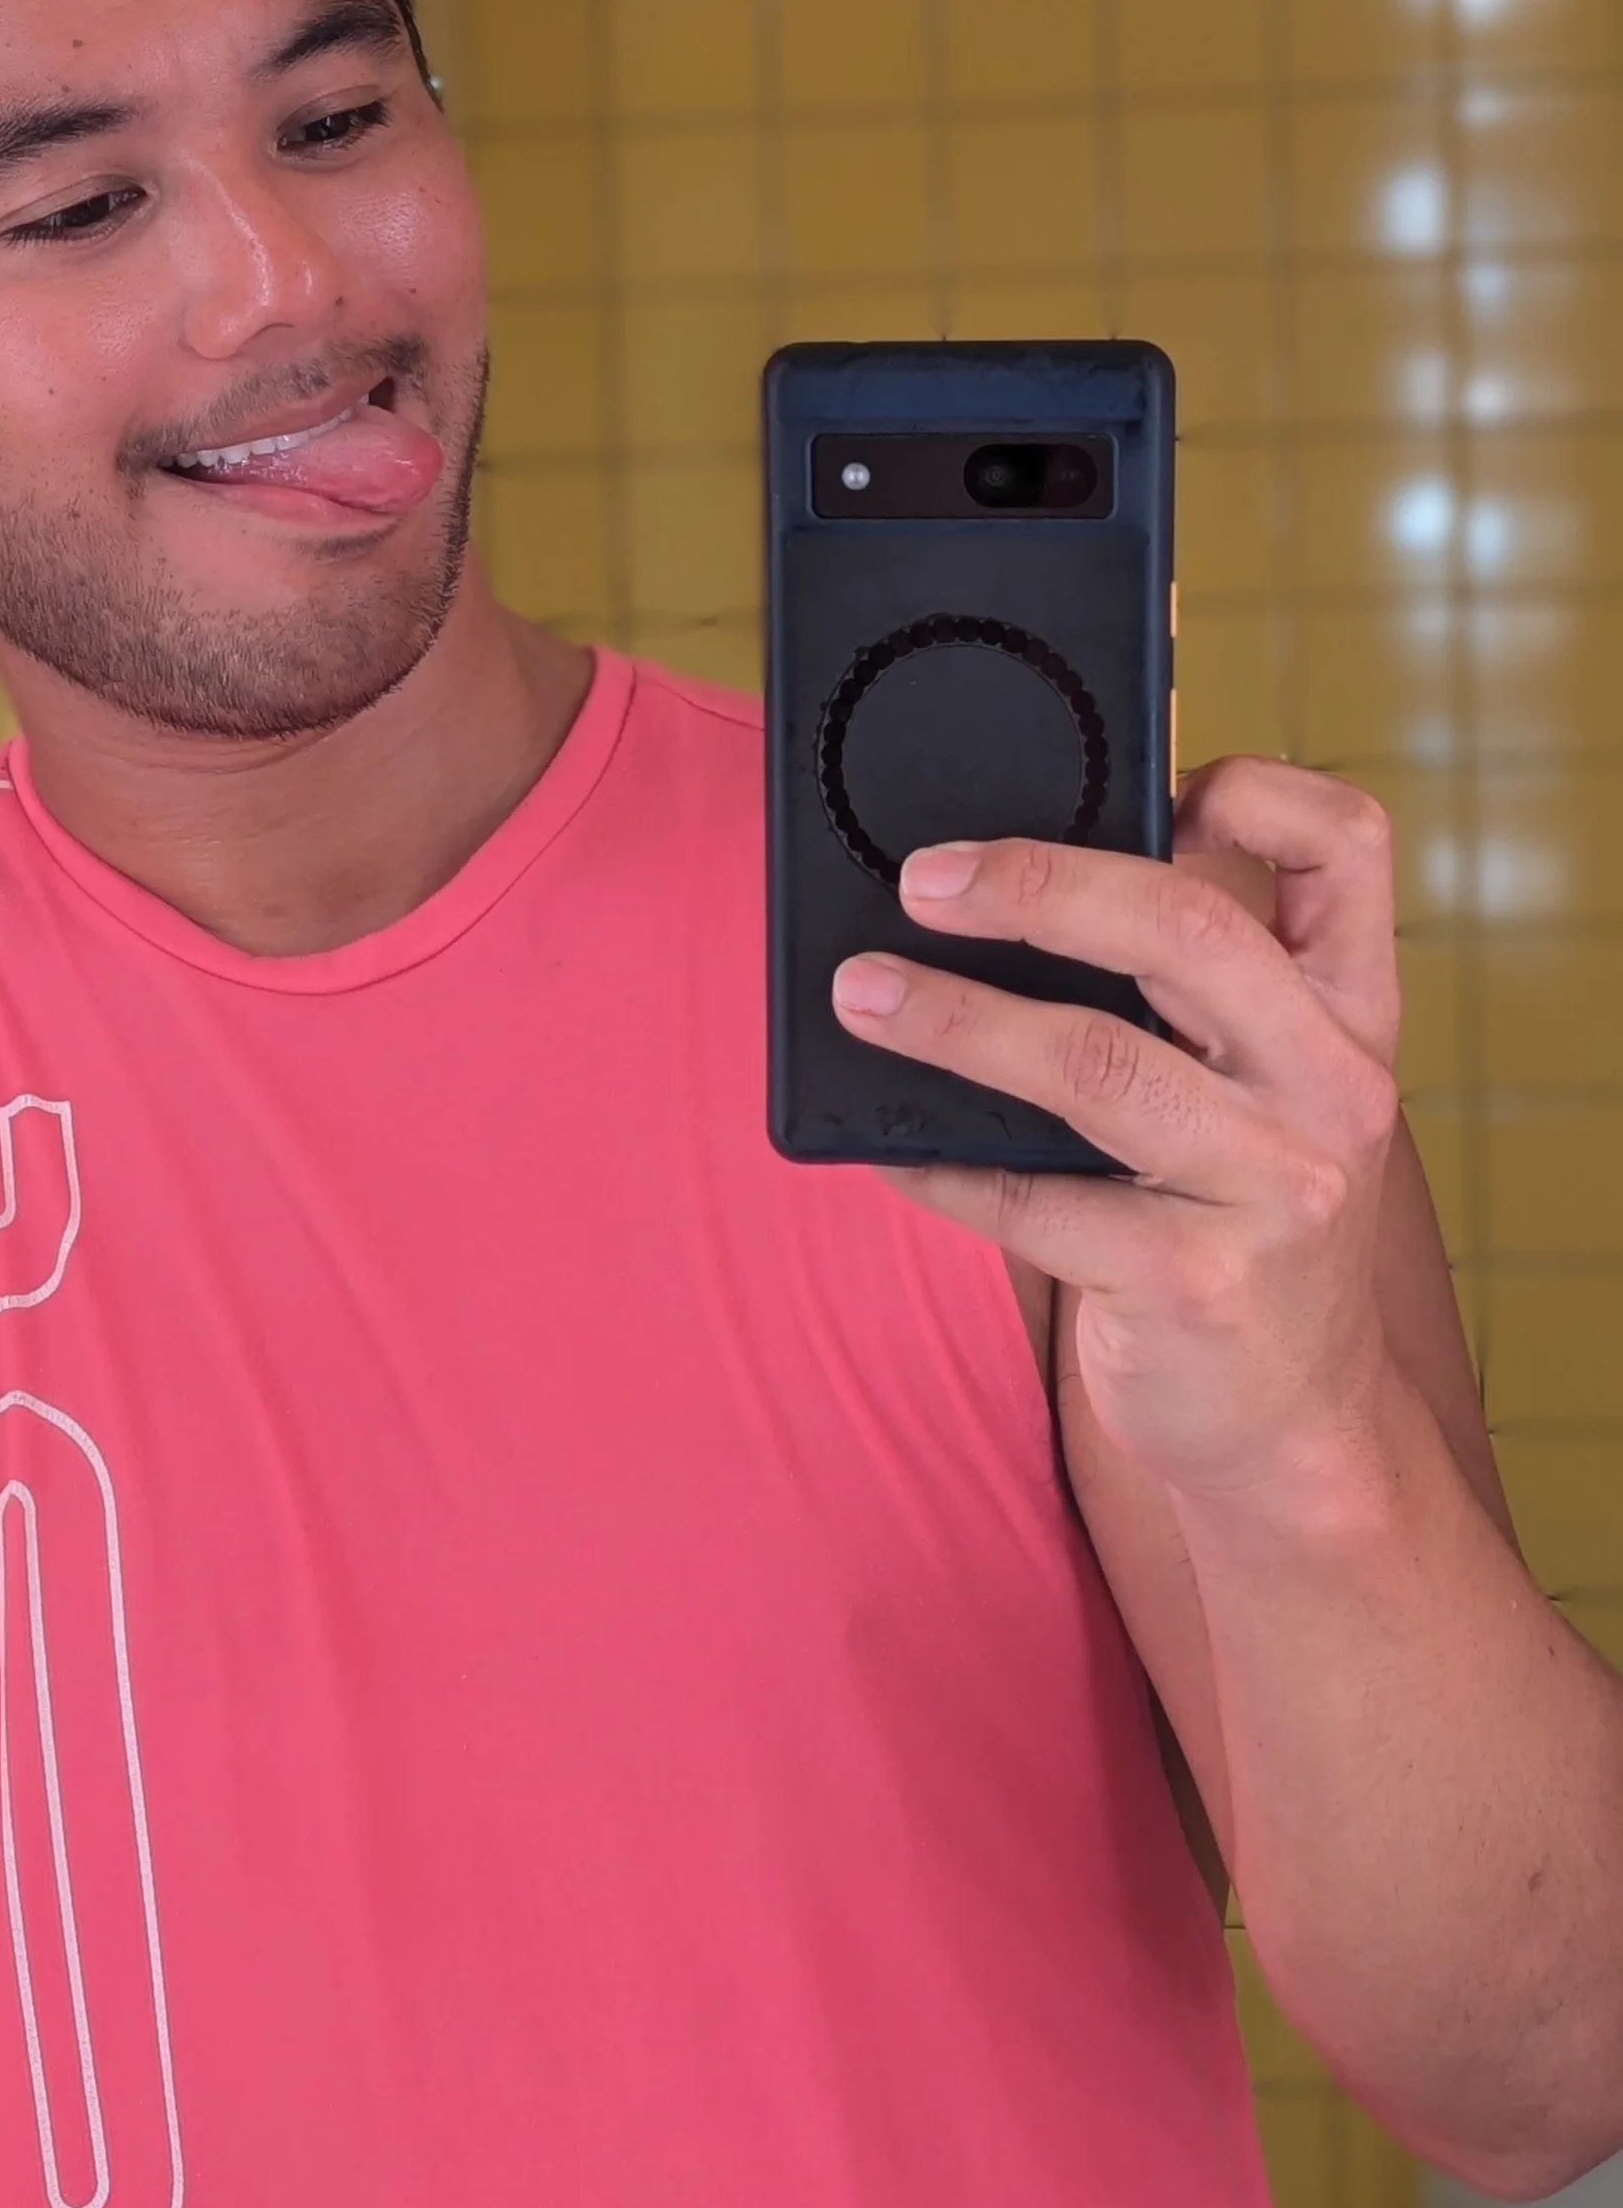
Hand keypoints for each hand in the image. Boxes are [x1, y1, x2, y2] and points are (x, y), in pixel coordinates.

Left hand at [831, 758, 1404, 1507]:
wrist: (1290, 1429)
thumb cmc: (1240, 1226)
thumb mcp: (1262, 1098)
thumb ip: (1191, 1000)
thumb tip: (1002, 885)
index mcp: (1348, 1018)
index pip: (1349, 848)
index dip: (1253, 788)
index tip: (1149, 778)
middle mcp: (1331, 1090)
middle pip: (1190, 929)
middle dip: (1038, 884)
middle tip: (922, 879)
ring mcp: (1272, 1192)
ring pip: (1094, 1062)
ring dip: (953, 1018)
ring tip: (859, 993)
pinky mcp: (1194, 1286)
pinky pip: (1032, 1201)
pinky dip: (940, 1163)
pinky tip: (882, 1141)